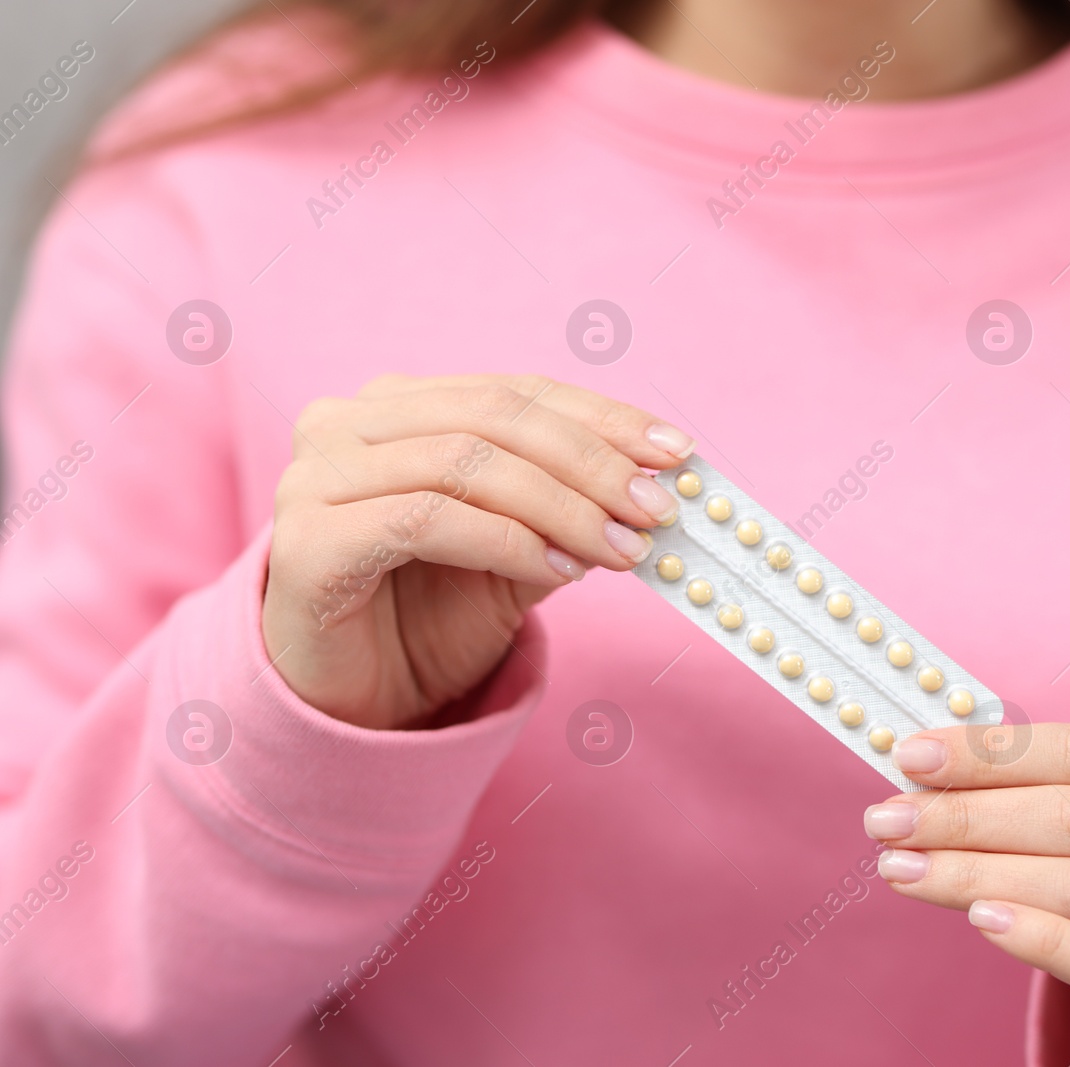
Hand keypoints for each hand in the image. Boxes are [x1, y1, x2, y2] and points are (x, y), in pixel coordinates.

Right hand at [262, 373, 693, 729]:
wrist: (352, 700)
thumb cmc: (430, 615)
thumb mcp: (519, 553)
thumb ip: (568, 512)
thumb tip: (652, 489)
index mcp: (398, 405)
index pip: (516, 392)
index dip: (602, 418)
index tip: (677, 452)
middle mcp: (347, 423)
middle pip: (495, 418)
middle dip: (592, 463)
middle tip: (658, 508)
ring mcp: (317, 477)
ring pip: (465, 463)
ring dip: (561, 507)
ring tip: (622, 548)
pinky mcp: (307, 541)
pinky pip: (426, 521)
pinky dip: (506, 540)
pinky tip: (561, 569)